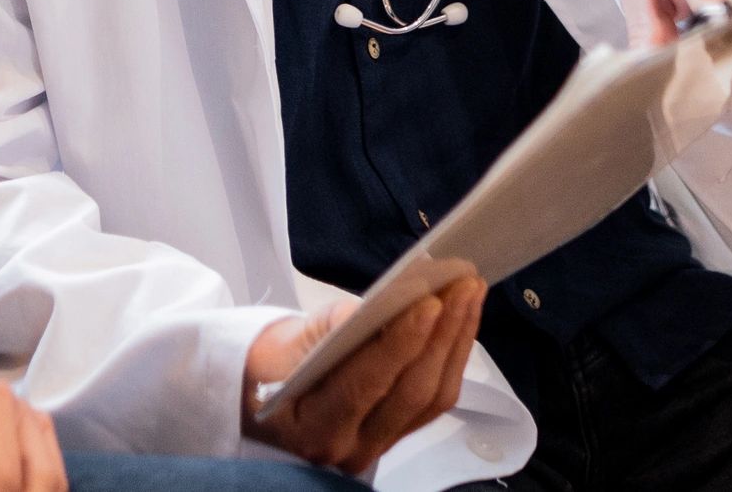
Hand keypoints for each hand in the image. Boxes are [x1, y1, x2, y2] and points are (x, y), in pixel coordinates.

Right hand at [240, 277, 484, 476]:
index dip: (400, 341)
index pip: (364, 384)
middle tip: (462, 284)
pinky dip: (453, 355)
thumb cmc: (267, 363)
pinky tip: (463, 318)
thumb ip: (334, 326)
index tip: (428, 299)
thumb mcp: (285, 339)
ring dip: (457, 341)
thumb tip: (386, 304)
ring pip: (432, 398)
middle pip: (410, 393)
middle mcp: (348, 448)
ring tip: (470, 292)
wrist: (261, 396)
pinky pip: (435, 399)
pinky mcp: (398, 433)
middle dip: (442, 334)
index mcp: (311, 427)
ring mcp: (378, 446)